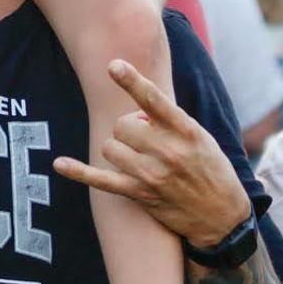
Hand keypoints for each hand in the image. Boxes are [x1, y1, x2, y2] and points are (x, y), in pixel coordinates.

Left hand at [53, 59, 251, 249]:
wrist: (222, 217)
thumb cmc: (210, 168)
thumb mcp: (201, 137)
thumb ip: (170, 121)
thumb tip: (136, 111)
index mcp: (186, 130)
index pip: (154, 100)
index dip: (132, 81)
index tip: (113, 65)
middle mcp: (169, 151)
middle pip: (121, 125)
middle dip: (128, 129)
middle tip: (145, 140)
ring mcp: (152, 175)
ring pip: (109, 147)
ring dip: (118, 149)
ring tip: (138, 158)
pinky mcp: (140, 195)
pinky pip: (101, 180)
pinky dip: (78, 171)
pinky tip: (60, 163)